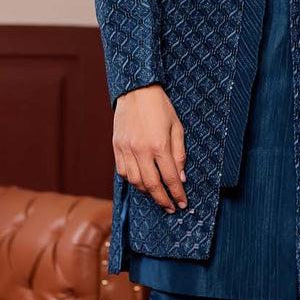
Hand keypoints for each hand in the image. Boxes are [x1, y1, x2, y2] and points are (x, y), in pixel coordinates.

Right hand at [114, 84, 187, 211]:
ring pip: (135, 181)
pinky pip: (123, 172)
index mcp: (159, 144)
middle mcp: (141, 150)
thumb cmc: (160, 107)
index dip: (177, 194)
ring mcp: (126, 149)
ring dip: (147, 192)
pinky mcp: (117, 147)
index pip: (170, 177)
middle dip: (162, 199)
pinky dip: (132, 181)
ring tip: (157, 195)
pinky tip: (141, 182)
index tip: (182, 203)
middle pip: (152, 185)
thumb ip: (179, 154)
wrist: (136, 91)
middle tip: (170, 208)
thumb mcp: (177, 128)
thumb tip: (181, 178)